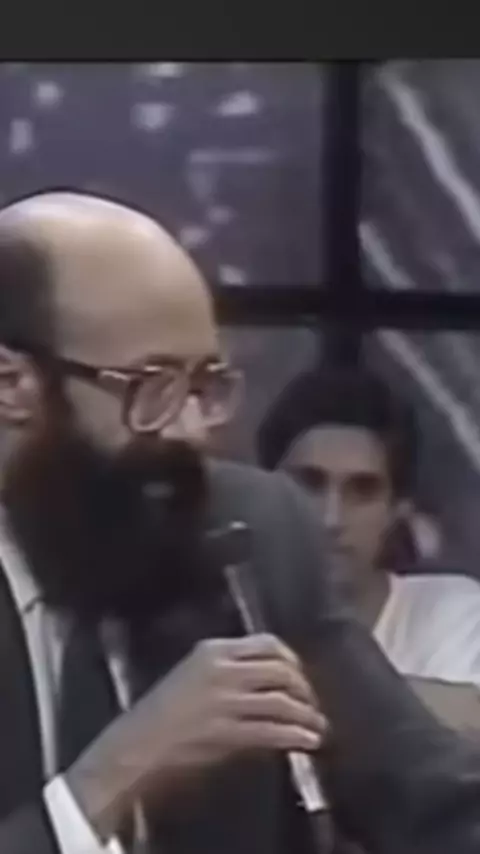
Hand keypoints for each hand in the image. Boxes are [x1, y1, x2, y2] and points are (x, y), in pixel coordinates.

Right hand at [67, 633, 325, 839]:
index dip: (292, 659)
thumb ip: (227, 670)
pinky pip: (272, 731)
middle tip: (313, 703)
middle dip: (305, 688)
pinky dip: (296, 736)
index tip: (301, 675)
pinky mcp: (227, 732)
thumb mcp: (192, 674)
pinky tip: (307, 742)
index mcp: (213, 650)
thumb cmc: (161, 712)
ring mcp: (225, 701)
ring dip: (306, 715)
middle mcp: (223, 670)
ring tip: (317, 726)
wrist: (136, 746)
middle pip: (280, 670)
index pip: (267, 643)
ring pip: (281, 701)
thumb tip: (268, 680)